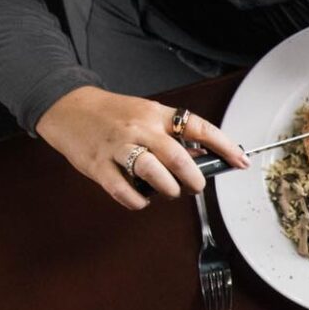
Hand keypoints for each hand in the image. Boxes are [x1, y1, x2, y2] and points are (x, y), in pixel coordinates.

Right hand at [36, 86, 248, 209]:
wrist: (67, 107)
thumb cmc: (113, 114)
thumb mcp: (147, 114)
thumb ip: (173, 135)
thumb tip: (204, 156)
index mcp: (156, 114)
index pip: (199, 128)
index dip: (224, 146)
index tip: (241, 161)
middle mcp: (140, 128)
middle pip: (178, 157)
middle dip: (194, 179)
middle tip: (195, 187)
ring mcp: (118, 147)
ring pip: (154, 174)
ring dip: (169, 190)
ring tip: (168, 191)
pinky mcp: (99, 165)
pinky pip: (125, 191)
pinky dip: (139, 202)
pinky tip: (142, 199)